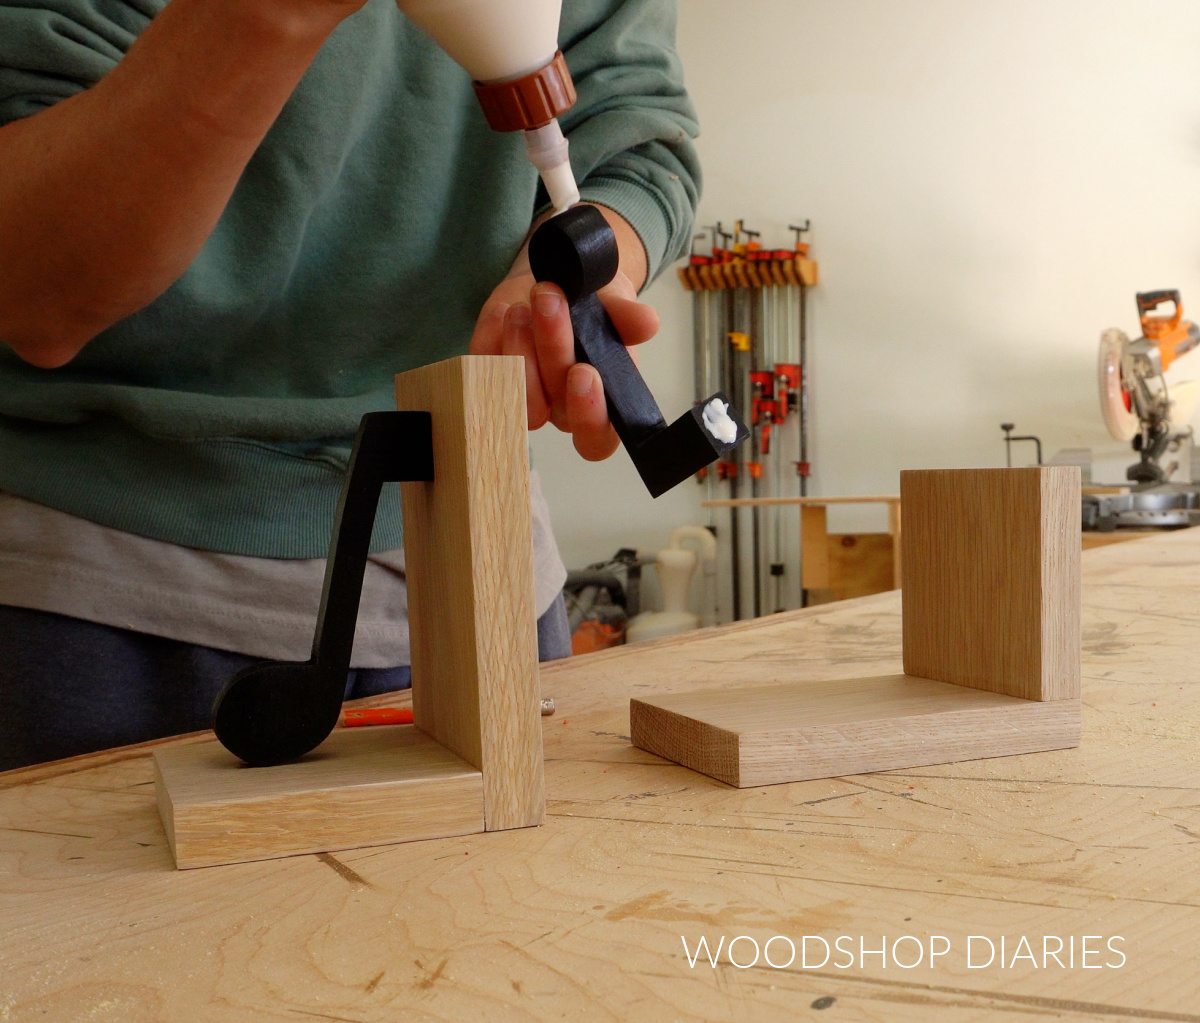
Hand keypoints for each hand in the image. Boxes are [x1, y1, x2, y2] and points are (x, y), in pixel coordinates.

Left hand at [469, 267, 658, 459]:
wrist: (559, 281)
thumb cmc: (594, 304)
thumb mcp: (616, 303)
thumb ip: (627, 318)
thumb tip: (647, 323)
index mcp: (599, 405)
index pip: (596, 438)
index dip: (589, 417)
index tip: (585, 372)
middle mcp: (560, 408)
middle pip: (550, 405)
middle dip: (551, 348)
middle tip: (550, 299)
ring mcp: (522, 394)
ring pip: (513, 394)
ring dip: (517, 348)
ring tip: (524, 306)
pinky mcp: (489, 374)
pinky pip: (481, 368)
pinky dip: (490, 336)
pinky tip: (503, 309)